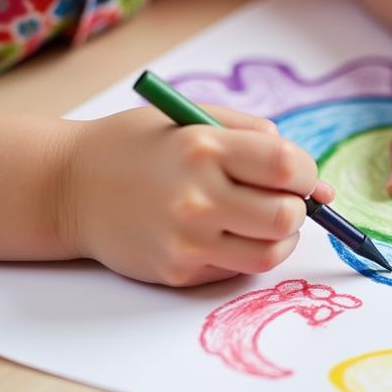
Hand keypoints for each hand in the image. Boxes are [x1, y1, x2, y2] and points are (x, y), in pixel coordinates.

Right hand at [63, 105, 331, 285]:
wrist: (67, 187)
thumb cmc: (139, 146)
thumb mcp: (194, 119)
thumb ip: (261, 142)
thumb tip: (324, 190)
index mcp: (202, 146)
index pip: (287, 166)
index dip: (306, 172)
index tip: (299, 175)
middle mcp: (196, 197)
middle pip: (286, 216)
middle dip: (296, 208)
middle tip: (281, 200)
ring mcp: (186, 240)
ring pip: (271, 253)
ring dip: (280, 238)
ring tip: (260, 221)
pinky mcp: (178, 271)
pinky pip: (237, 269)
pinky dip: (245, 253)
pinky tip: (224, 234)